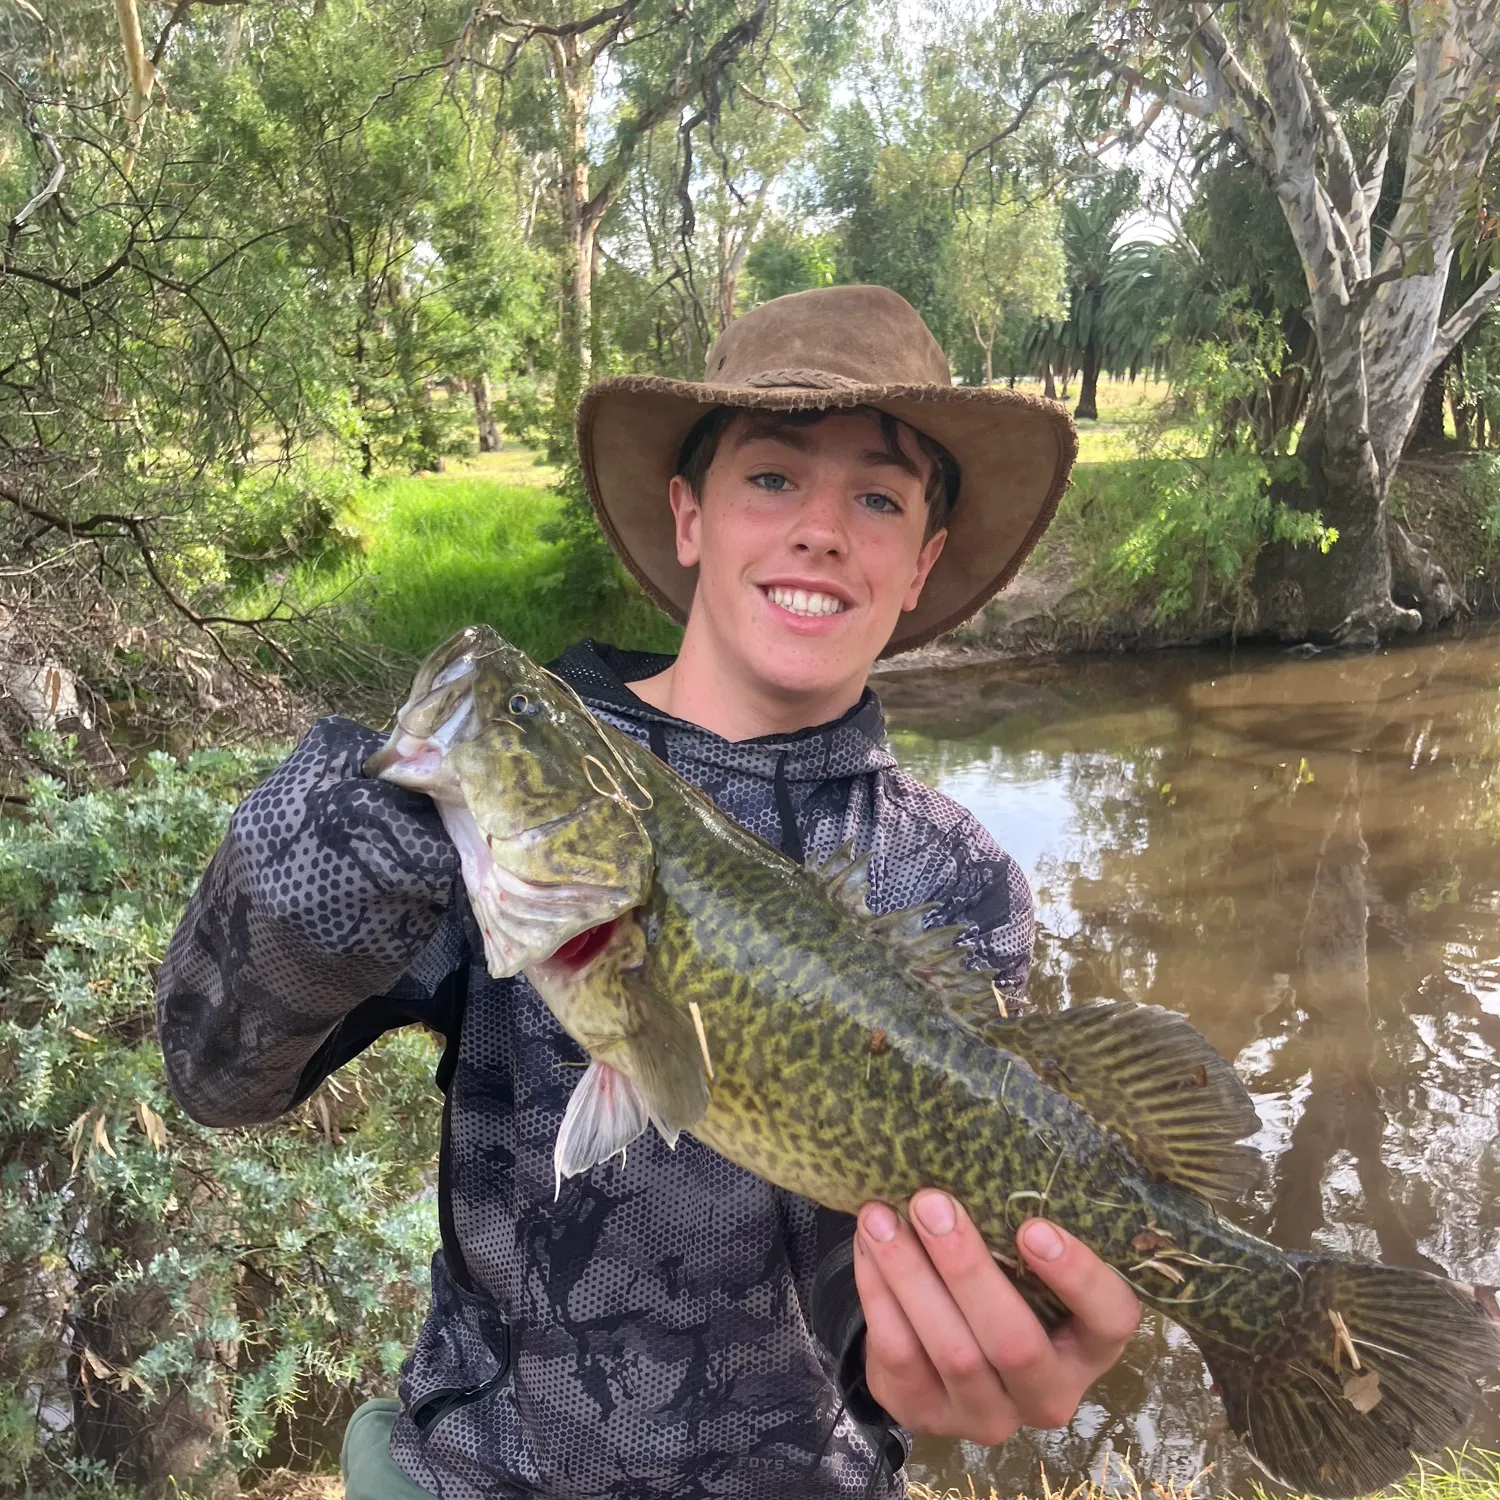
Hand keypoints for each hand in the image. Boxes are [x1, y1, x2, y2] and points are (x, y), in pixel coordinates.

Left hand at [853, 1191, 1139, 1442]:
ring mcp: (988, 1415)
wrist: (935, 1345)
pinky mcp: (928, 1418)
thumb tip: (980, 1148)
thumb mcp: (1022, 1261)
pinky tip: (867, 1247)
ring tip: (880, 1217)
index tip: (1034, 1226)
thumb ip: (1017, 1227)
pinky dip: (879, 1295)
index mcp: (1089, 1345)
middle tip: (930, 1202)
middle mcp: (1048, 1392)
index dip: (1078, 1277)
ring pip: (953, 1352)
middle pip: (1015, 1342)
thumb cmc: (999, 1279)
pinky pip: (901, 1357)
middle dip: (967, 1268)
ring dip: (910, 1276)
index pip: (1110, 1319)